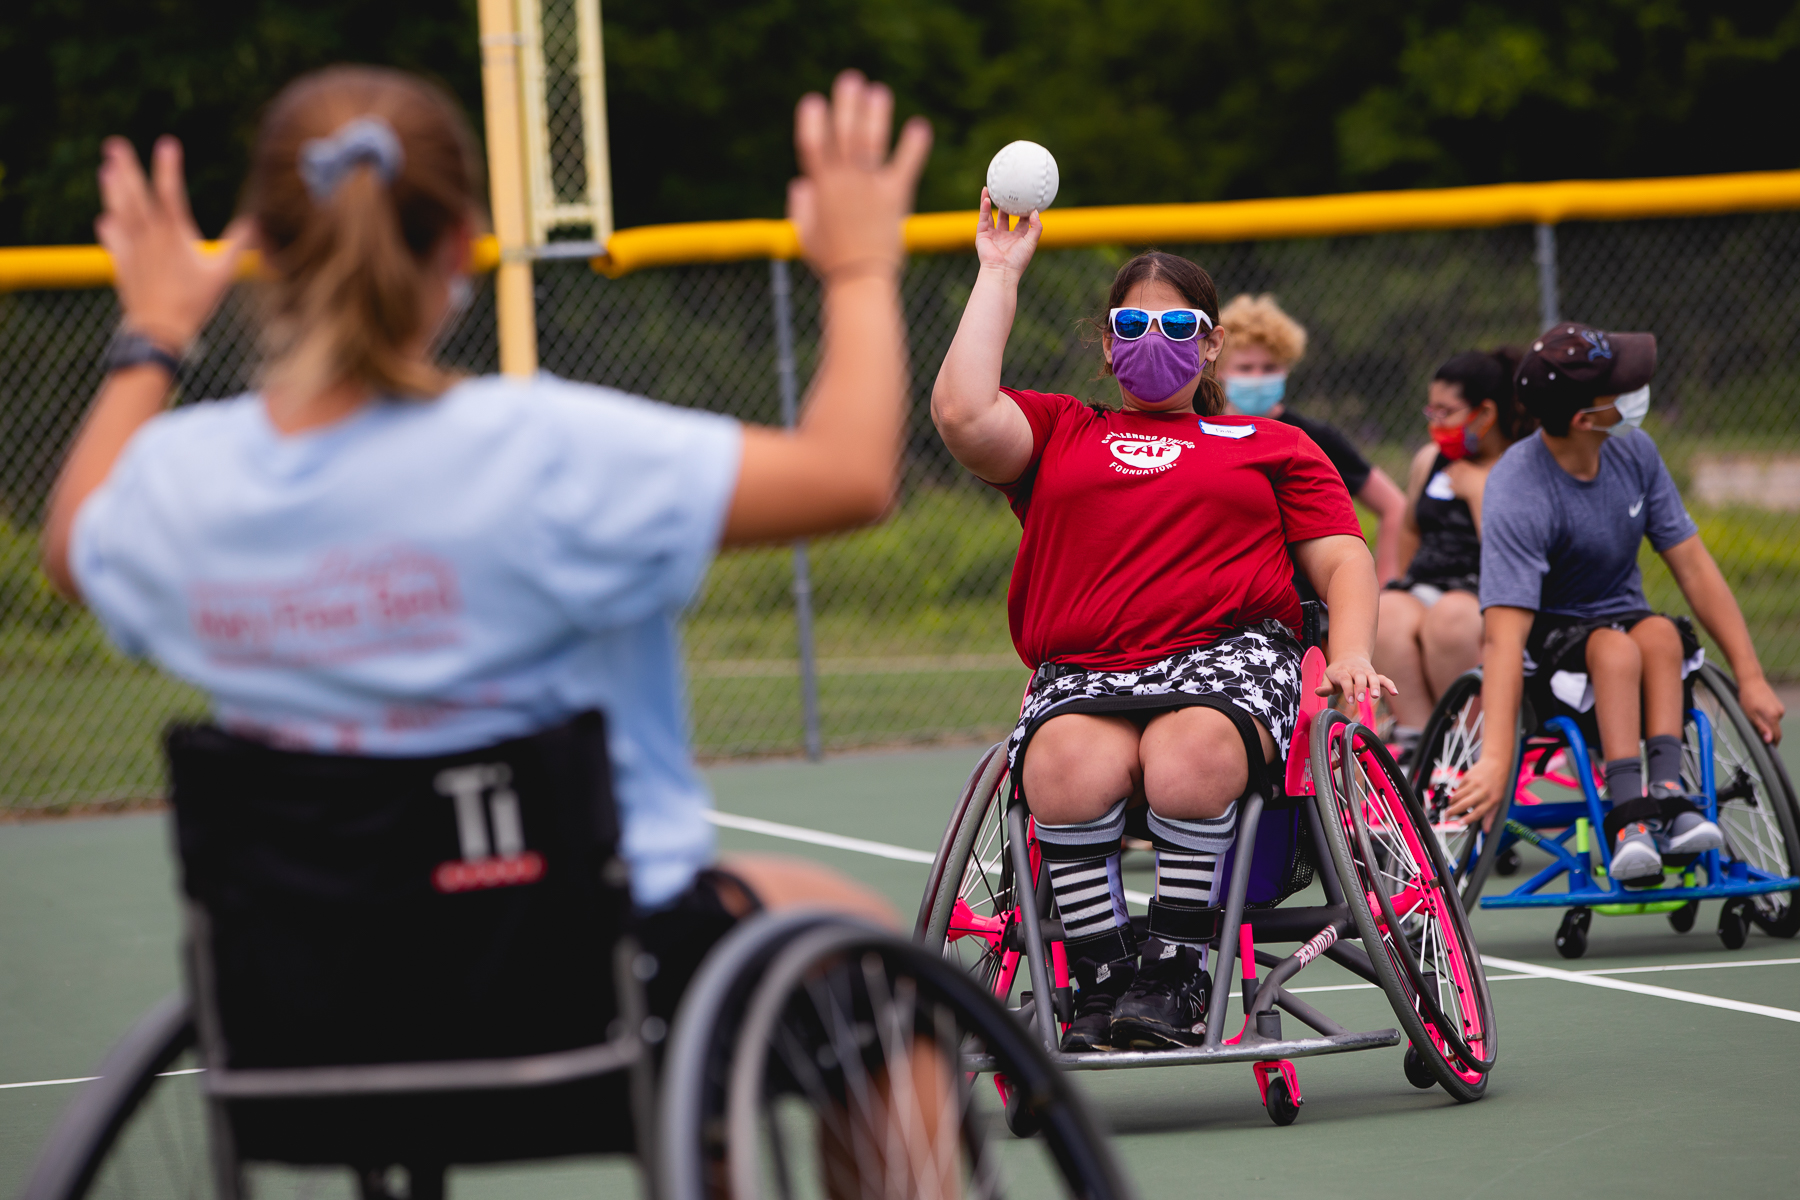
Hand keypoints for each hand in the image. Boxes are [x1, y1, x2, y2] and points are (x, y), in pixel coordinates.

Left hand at [95, 136, 251, 351]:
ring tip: (106, 168)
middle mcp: (148, 235)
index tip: (168, 143)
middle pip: (134, 194)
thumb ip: (238, 245)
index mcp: (173, 234)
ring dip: (111, 188)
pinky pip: (112, 239)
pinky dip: (109, 226)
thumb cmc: (195, 301)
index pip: (170, 191)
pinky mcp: (121, 263)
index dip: (168, 166)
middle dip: (126, 167)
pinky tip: (106, 218)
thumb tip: (256, 223)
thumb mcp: (223, 273)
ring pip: (118, 210)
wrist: (158, 328)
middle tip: (114, 144)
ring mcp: (131, 248)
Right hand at [787, 71, 930, 282]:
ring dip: (875, 115)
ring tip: (879, 92)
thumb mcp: (805, 234)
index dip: (812, 121)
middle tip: (851, 80)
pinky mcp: (895, 195)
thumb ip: (800, 206)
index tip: (813, 101)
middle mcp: (845, 181)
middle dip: (846, 105)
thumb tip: (800, 184)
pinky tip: (919, 126)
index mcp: (821, 187)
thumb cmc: (830, 261)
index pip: (812, 145)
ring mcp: (870, 186)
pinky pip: (906, 165)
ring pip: (871, 142)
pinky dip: (913, 145)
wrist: (861, 279)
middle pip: (843, 134)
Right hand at [975, 188, 1041, 275]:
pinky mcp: (982, 235)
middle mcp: (1005, 235)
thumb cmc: (1018, 260)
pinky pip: (983, 218)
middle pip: (1006, 216)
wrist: (1002, 271)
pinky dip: (984, 208)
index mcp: (1018, 238)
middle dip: (1008, 204)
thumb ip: (1036, 227)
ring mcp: (993, 235)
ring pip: (992, 215)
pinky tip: (987, 197)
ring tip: (993, 188)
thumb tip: (1035, 211)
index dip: (1024, 210)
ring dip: (992, 202)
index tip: (1028, 198)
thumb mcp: (1032, 242)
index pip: (1022, 220)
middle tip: (1010, 191)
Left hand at [1317, 653, 1396, 707]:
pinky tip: (1395, 693)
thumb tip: (1317, 692)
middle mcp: (1355, 670)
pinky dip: (1390, 685)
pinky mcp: (1374, 675)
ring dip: (1375, 686)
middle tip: (1361, 700)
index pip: (1345, 679)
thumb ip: (1325, 687)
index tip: (1350, 701)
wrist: (1349, 657)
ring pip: (1373, 677)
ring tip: (1376, 697)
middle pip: (1359, 677)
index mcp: (1342, 671)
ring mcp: (1366, 672)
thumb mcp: (1327, 677)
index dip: (1347, 690)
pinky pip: (1383, 679)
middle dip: (1361, 688)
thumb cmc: (1337, 672)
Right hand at [1447, 755, 1511, 830]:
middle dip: (1453, 811)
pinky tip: (1457, 795)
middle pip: (1464, 804)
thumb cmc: (1498, 784)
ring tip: (1450, 806)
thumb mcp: (1499, 801)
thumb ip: (1491, 816)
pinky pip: (1458, 787)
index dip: (1467, 819)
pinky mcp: (1468, 776)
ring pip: (1458, 796)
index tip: (1459, 824)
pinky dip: (1456, 792)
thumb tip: (1486, 830)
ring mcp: (1474, 783)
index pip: (1478, 812)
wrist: (1496, 763)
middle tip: (1447, 816)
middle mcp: (1483, 791)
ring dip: (1452, 802)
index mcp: (1492, 799)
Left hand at [1738, 675, 1785, 744]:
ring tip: (1753, 720)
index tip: (1766, 749)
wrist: (1751, 681)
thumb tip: (1769, 741)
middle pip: (1776, 730)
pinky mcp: (1777, 704)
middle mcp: (1780, 713)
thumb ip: (1761, 728)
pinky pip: (1773, 716)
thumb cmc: (1747, 698)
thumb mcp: (1750, 715)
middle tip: (1756, 735)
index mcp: (1773, 717)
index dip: (1772, 744)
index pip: (1776, 736)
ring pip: (1774, 723)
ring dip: (1766, 725)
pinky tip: (1757, 713)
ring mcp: (1780, 708)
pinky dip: (1767, 718)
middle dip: (1768, 735)